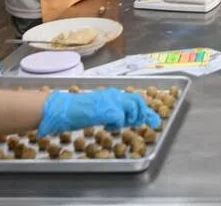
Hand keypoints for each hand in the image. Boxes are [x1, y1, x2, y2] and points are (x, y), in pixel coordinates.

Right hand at [38, 88, 159, 136]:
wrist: (65, 109)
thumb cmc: (77, 111)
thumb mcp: (99, 110)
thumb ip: (112, 112)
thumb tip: (124, 120)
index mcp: (112, 94)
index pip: (135, 100)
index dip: (146, 111)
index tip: (155, 120)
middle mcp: (115, 95)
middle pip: (138, 101)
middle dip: (142, 113)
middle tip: (137, 124)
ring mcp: (112, 101)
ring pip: (133, 108)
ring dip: (129, 119)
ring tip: (118, 125)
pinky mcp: (109, 110)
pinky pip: (121, 119)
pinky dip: (117, 125)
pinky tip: (106, 126)